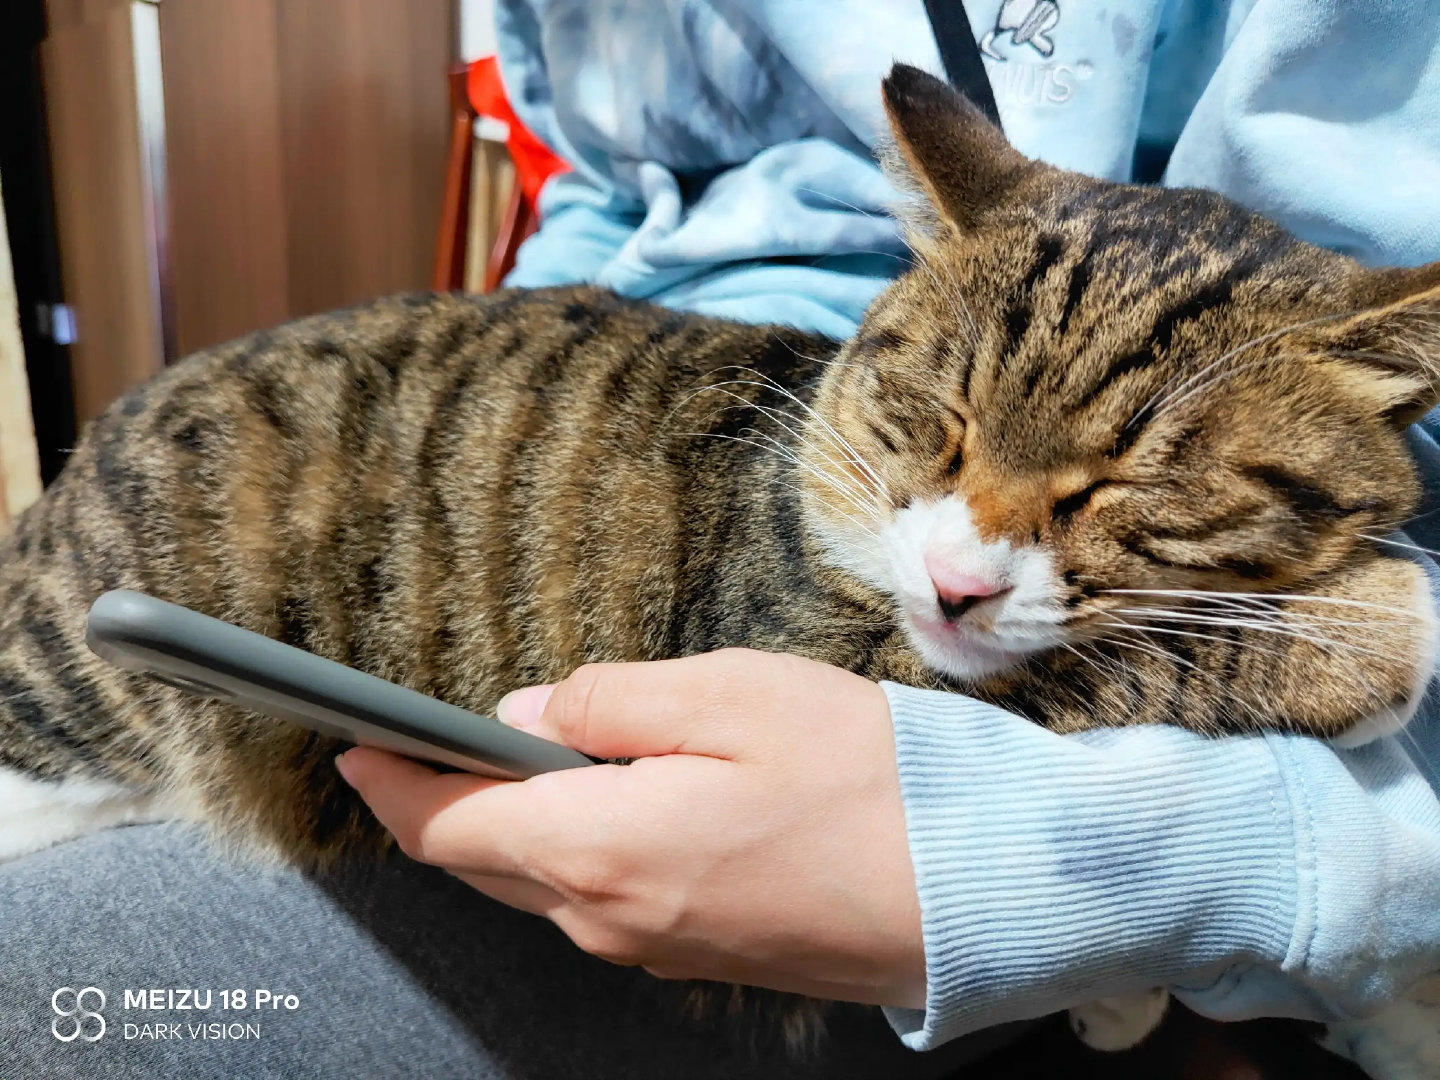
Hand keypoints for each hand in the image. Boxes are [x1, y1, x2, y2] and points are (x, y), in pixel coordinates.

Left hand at [335, 649, 925, 1007]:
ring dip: (516, 825)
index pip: (447, 826)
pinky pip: (602, 901)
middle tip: (429, 739)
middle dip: (445, 803)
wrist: (974, 887)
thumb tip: (523, 715)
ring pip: (544, 882)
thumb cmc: (863, 782)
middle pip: (486, 863)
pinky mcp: (697, 954)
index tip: (356, 745)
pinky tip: (611, 804)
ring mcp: (654, 947)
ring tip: (523, 759)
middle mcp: (610, 917)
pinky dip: (576, 850)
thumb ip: (607, 701)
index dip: (391, 783)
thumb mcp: (730, 695)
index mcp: (599, 847)